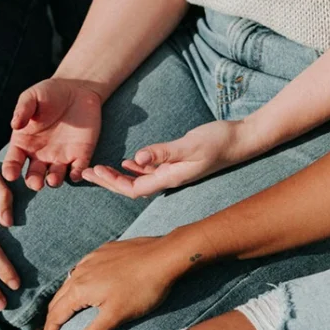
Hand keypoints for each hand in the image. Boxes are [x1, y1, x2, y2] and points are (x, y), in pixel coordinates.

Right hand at [1, 77, 102, 189]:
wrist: (77, 89)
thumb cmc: (49, 93)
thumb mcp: (32, 97)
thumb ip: (23, 110)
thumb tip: (14, 124)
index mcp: (25, 143)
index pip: (14, 161)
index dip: (11, 169)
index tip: (10, 174)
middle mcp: (40, 155)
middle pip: (34, 175)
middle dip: (34, 182)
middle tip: (36, 183)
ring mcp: (61, 157)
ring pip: (55, 177)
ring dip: (54, 181)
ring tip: (52, 179)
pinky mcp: (81, 155)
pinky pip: (78, 170)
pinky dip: (77, 174)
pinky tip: (76, 173)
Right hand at [42, 236, 192, 329]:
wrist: (166, 255)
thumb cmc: (143, 288)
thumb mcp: (115, 317)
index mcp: (79, 288)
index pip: (55, 316)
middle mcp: (80, 271)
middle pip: (58, 300)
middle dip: (53, 321)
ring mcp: (92, 258)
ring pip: (70, 283)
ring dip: (65, 302)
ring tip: (68, 316)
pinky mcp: (104, 251)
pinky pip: (83, 269)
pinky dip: (79, 284)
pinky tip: (88, 288)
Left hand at [82, 120, 248, 198]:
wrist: (242, 140)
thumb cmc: (219, 141)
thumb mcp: (190, 144)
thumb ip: (164, 152)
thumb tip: (136, 159)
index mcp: (170, 178)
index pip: (133, 188)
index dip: (111, 183)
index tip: (94, 172)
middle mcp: (170, 179)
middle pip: (132, 187)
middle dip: (108, 182)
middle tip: (87, 172)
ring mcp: (174, 173)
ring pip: (140, 180)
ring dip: (119, 176)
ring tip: (99, 169)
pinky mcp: (179, 164)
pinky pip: (151, 171)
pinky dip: (136, 168)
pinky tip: (128, 162)